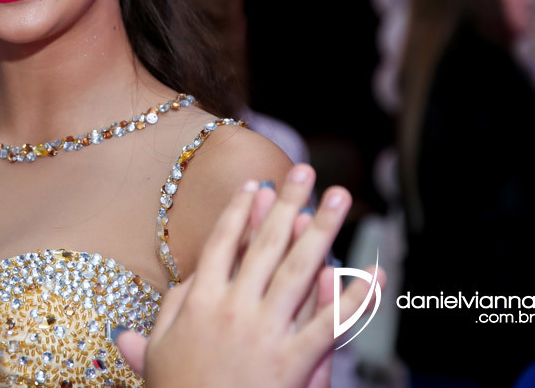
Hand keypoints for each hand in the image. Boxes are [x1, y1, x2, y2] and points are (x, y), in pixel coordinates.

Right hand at [116, 164, 384, 387]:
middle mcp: (234, 307)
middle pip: (265, 244)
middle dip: (287, 203)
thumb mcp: (159, 351)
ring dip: (322, 229)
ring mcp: (265, 332)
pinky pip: (331, 324)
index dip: (239, 213)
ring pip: (299, 270)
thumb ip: (172, 309)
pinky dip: (357, 298)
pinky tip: (375, 274)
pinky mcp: (293, 362)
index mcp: (200, 301)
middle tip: (305, 172)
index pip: (223, 244)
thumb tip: (185, 279)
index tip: (255, 187)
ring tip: (339, 198)